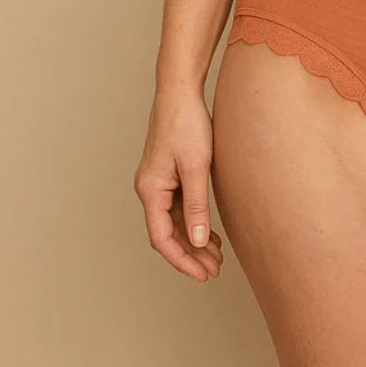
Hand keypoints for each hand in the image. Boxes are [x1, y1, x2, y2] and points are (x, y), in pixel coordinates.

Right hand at [133, 85, 223, 281]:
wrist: (180, 91)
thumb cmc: (187, 124)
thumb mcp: (196, 166)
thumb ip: (196, 205)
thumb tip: (196, 241)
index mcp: (150, 190)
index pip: (162, 238)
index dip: (182, 260)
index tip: (202, 274)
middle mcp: (149, 189)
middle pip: (167, 232)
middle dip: (190, 254)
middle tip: (214, 270)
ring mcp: (158, 181)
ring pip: (174, 221)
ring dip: (193, 240)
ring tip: (216, 257)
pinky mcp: (169, 172)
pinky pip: (178, 206)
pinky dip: (193, 221)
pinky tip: (209, 231)